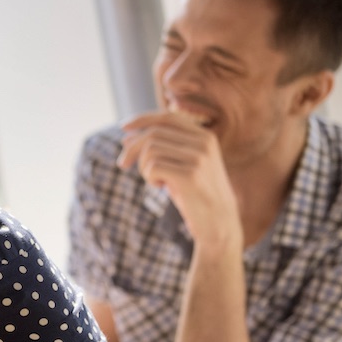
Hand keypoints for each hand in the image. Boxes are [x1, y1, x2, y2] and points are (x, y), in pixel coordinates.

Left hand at [117, 111, 241, 248]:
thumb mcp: (181, 166)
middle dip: (132, 148)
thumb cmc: (195, 194)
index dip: (143, 120)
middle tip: (122, 164)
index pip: (167, 118)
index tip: (123, 128)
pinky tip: (162, 187)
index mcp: (205, 136)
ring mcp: (199, 158)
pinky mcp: (191, 175)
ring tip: (155, 180)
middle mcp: (204, 143)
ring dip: (143, 167)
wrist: (219, 223)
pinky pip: (152, 167)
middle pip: (154, 134)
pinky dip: (149, 177)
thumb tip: (126, 137)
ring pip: (150, 150)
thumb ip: (162, 149)